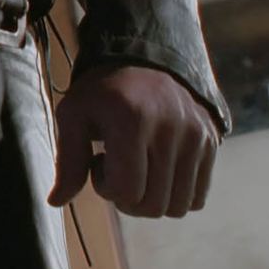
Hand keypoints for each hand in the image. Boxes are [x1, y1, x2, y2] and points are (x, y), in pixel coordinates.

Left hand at [48, 63, 217, 217]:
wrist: (144, 61)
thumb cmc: (102, 92)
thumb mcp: (74, 115)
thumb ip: (68, 160)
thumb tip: (56, 201)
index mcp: (131, 120)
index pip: (127, 191)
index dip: (106, 188)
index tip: (99, 163)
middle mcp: (170, 129)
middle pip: (153, 205)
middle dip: (127, 199)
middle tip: (117, 169)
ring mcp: (196, 137)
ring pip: (179, 207)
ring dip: (153, 199)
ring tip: (138, 167)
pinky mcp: (212, 143)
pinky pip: (198, 197)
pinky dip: (176, 195)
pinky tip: (158, 167)